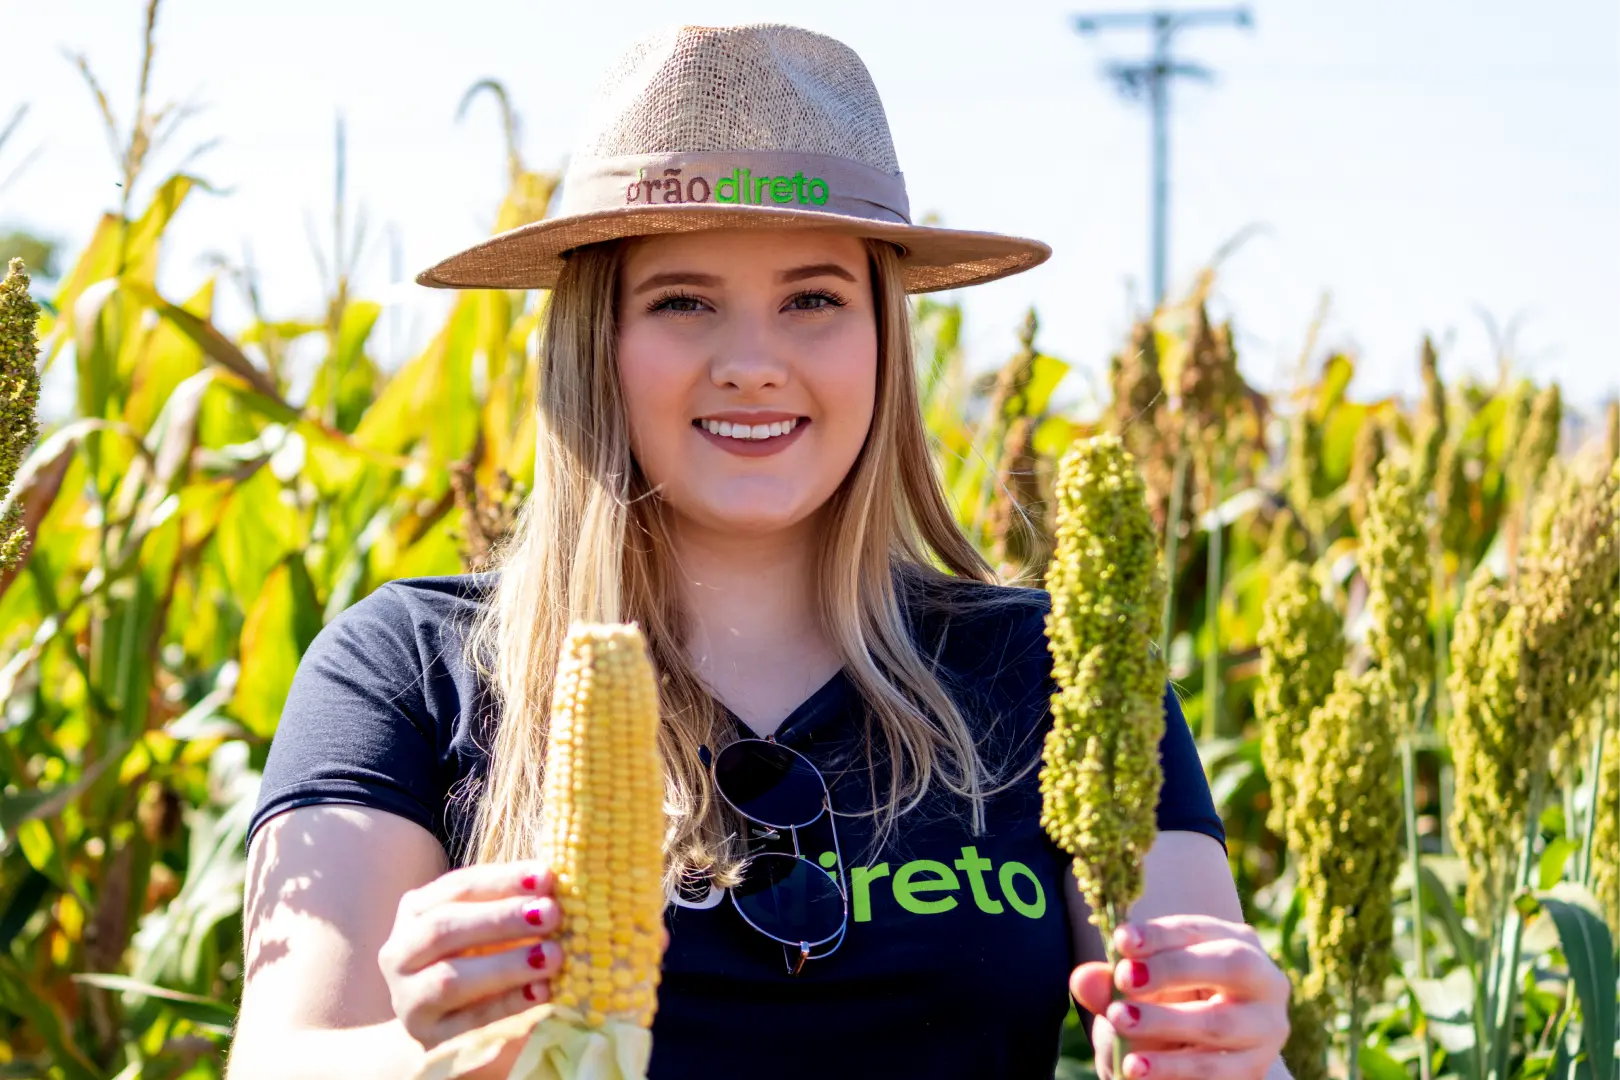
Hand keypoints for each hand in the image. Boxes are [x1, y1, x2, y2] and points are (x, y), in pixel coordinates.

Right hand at [378, 860, 563, 1051]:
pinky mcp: (427, 1037)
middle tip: (550, 913)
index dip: (501, 880)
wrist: (449, 1024)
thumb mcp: (489, 929)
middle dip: (501, 919)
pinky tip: (541, 992)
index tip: (545, 876)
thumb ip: (514, 906)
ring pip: (449, 978)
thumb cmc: (478, 961)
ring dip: (505, 965)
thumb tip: (556, 885)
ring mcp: (408, 998)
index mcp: (417, 911)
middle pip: (444, 928)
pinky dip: (507, 1004)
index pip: (457, 887)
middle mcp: (401, 951)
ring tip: (552, 956)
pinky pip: (468, 1020)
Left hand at [1070, 914, 1289, 1079]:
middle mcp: (1264, 980)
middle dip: (1174, 969)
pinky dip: (1172, 1069)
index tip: (1121, 941)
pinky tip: (1136, 1068)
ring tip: (1119, 1021)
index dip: (1160, 934)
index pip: (1200, 929)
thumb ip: (1109, 984)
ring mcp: (1265, 1028)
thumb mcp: (1135, 991)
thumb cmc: (1163, 1005)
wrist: (1189, 1055)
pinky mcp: (1255, 1070)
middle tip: (1124, 980)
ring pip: (1220, 1023)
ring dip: (1165, 1022)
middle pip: (1230, 965)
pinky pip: (1216, 1071)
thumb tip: (1082, 978)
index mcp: (1236, 941)